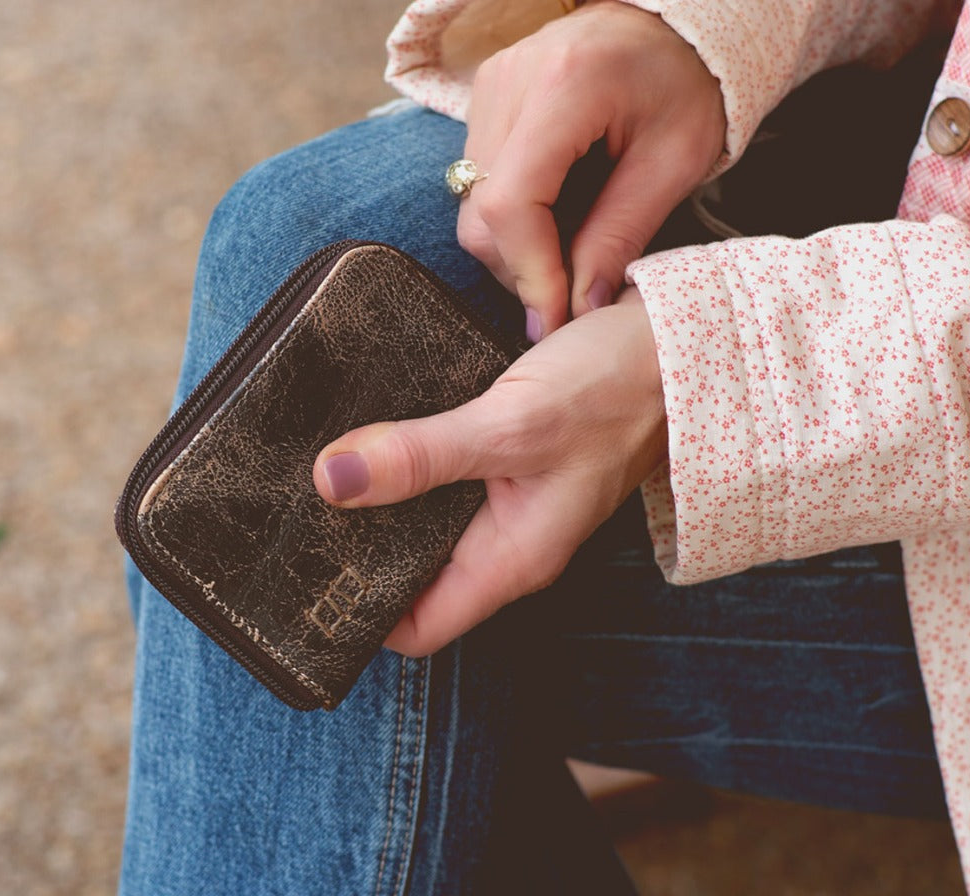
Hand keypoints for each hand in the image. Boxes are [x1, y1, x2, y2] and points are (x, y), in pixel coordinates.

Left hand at [312, 289, 666, 655]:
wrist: (676, 342)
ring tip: (324, 465)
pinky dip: (412, 456)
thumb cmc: (616, 390)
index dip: (360, 613)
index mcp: (513, 559)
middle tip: (293, 511)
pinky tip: (378, 426)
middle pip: (415, 572)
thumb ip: (422, 455)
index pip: (419, 627)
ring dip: (383, 496)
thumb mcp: (511, 424)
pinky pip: (447, 471)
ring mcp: (512, 497)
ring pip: (428, 518)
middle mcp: (510, 539)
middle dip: (359, 547)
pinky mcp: (511, 455)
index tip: (303, 576)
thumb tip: (332, 480)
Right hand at [458, 0, 724, 339]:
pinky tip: (559, 216)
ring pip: (471, 202)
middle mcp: (509, 81)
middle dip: (522, 270)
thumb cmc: (689, 81)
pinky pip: (478, 179)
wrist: (671, 14)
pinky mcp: (484, 96)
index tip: (558, 320)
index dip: (530, 275)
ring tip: (574, 250)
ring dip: (516, 247)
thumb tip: (577, 309)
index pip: (513, 205)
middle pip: (480, 212)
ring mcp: (488, 85)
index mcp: (566, 87)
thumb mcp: (675, 162)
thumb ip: (621, 234)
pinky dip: (513, 216)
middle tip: (575, 294)